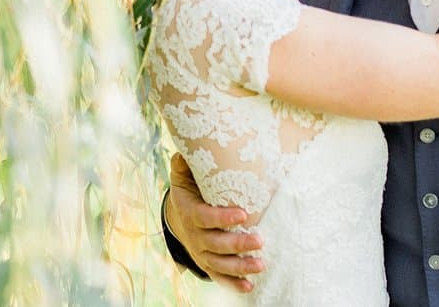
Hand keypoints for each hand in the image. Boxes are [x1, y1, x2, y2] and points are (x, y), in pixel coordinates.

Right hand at [166, 153, 264, 291]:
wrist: (177, 218)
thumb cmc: (188, 193)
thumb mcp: (182, 178)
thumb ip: (184, 166)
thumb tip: (183, 152)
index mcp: (191, 213)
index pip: (205, 218)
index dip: (222, 218)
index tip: (242, 214)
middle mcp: (196, 236)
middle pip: (216, 244)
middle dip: (238, 244)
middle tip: (260, 240)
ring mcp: (201, 252)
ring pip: (220, 263)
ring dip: (240, 266)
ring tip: (260, 265)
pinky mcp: (207, 264)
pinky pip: (219, 277)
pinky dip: (233, 283)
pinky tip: (250, 286)